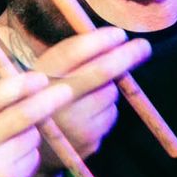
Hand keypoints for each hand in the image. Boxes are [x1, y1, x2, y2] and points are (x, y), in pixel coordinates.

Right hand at [0, 72, 75, 176]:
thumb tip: (32, 84)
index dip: (20, 85)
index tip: (40, 78)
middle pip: (21, 116)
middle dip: (47, 101)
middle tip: (66, 91)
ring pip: (32, 137)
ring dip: (32, 133)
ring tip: (12, 142)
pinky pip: (33, 158)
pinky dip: (30, 155)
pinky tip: (12, 161)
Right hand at [32, 27, 151, 165]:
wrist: (32, 143)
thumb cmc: (47, 95)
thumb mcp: (48, 71)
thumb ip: (75, 56)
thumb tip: (119, 40)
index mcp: (41, 78)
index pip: (74, 52)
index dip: (100, 40)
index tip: (119, 34)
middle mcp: (55, 102)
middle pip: (101, 72)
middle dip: (126, 56)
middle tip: (144, 46)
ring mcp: (73, 125)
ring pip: (110, 93)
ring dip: (111, 86)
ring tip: (90, 93)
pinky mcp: (88, 141)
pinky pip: (110, 115)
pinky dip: (107, 108)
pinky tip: (90, 113)